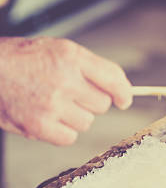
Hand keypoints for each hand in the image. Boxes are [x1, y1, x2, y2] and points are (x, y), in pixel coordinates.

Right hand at [0, 37, 131, 144]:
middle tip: (70, 95)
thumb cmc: (20, 60)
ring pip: (86, 122)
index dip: (123, 92)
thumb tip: (118, 89)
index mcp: (70, 57)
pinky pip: (69, 137)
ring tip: (53, 104)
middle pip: (101, 104)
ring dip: (75, 117)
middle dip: (90, 102)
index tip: (124, 100)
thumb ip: (88, 66)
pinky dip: (62, 131)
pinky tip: (47, 118)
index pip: (113, 77)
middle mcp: (64, 79)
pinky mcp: (40, 126)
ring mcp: (52, 104)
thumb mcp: (56, 49)